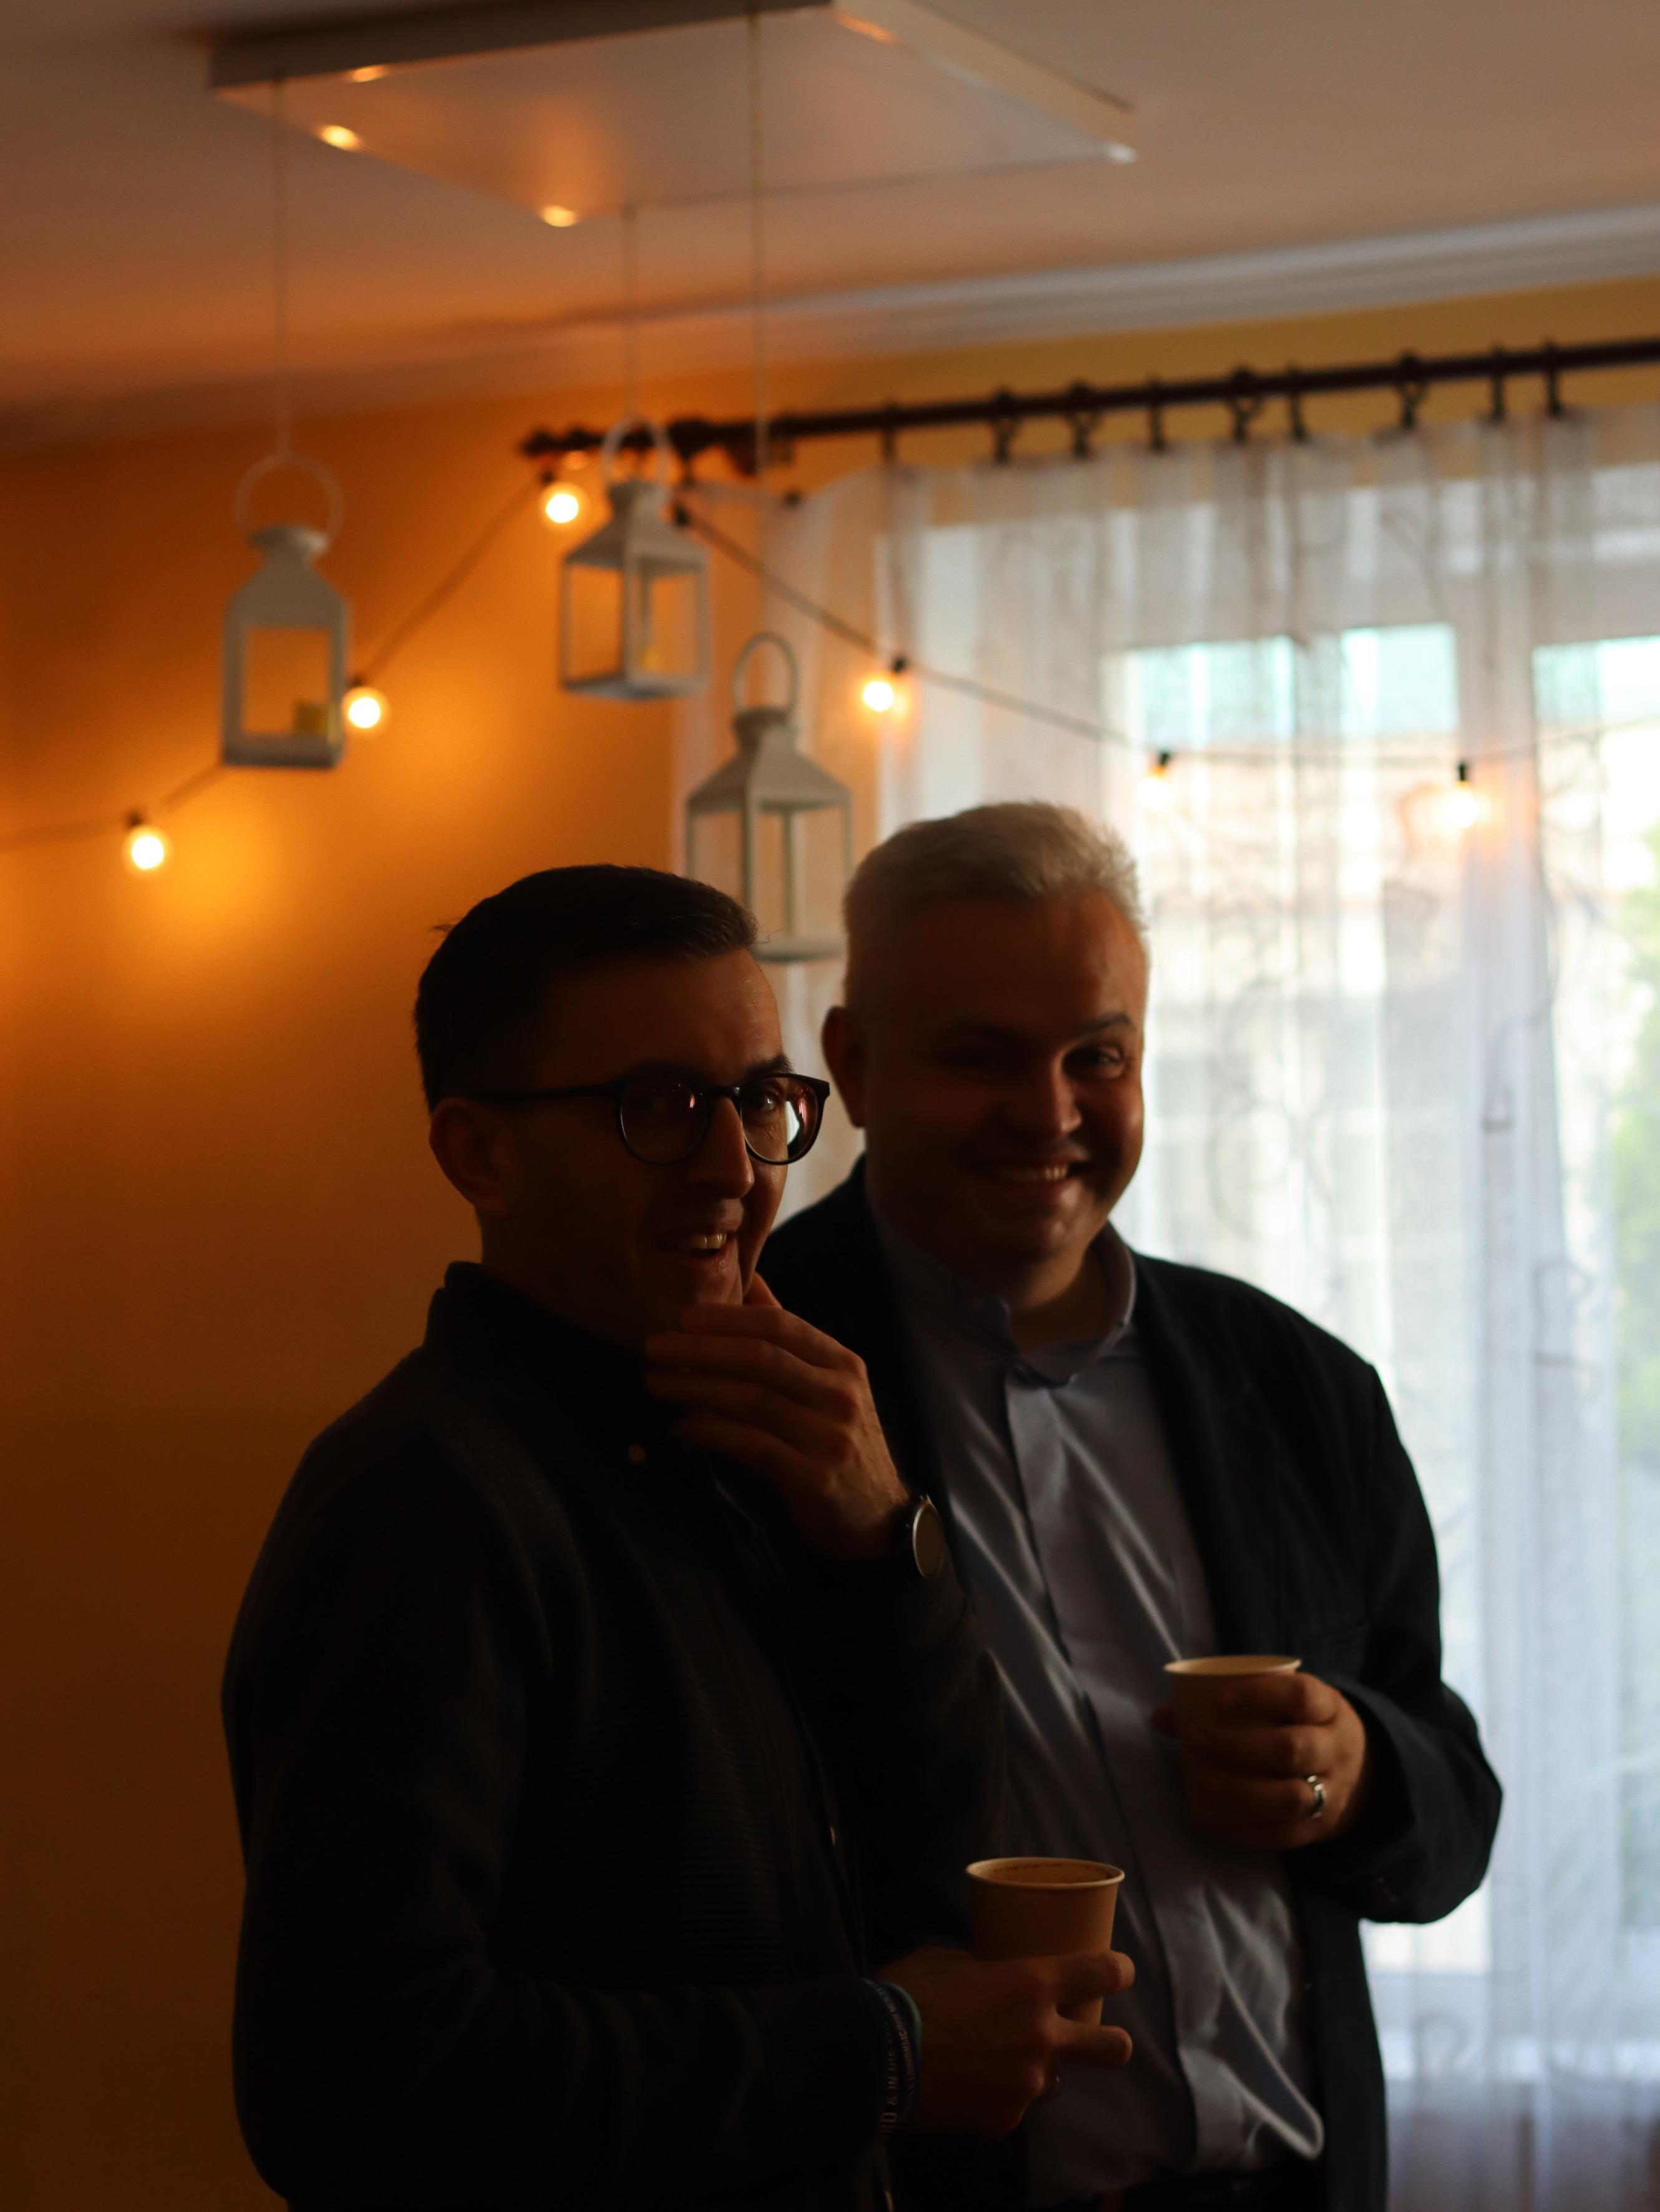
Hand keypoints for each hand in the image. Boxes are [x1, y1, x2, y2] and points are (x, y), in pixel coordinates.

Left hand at [644, 1275, 908, 1561]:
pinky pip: (750, 1444)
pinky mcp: (813, 1477)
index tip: (683, 1317)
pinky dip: (710, 1432)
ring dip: (696, 1388)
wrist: (876, 1519)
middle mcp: (840, 1394)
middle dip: (700, 1349)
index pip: (780, 1325)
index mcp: (843, 1363)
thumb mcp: (827, 1385)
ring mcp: (829, 1436)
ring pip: (751, 1399)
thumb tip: (751, 1281)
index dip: (727, 1317)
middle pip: (760, 1357)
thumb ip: (789, 1337)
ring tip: (657, 1383)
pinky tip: (682, 1426)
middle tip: (655, 1347)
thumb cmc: (838, 1443)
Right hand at [879, 1945, 1133, 2136]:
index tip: (1121, 1972)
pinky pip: (1012, 2106)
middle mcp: (1041, 2038)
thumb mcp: (949, 1960)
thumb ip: (984, 1969)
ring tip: (995, 2064)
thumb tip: (993, 1976)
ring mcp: (1026, 2086)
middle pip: (1111, 2047)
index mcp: (1031, 1985)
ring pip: (1052, 2082)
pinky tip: (965, 2086)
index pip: (1100, 1973)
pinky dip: (996, 2097)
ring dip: (1035, 2072)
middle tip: (1101, 2039)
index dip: (1118, 1971)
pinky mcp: (1003, 2121)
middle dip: (1113, 2042)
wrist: (874, 2057)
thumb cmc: (909, 1994)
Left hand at [1153, 1670, 1371, 1848]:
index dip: (1261, 1696)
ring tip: (1201, 1784)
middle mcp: (1336, 1748)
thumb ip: (1225, 1703)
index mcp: (1328, 1707)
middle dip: (1240, 1748)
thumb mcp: (1284, 1704)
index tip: (1219, 1700)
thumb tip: (1162, 1715)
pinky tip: (1211, 1820)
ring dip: (1241, 1793)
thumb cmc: (1301, 1726)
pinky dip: (1245, 1830)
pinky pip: (1285, 1835)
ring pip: (1293, 1798)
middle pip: (1294, 1750)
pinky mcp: (1320, 1828)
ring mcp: (1333, 1792)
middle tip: (1196, 1741)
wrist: (1361, 1771)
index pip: (1302, 1696)